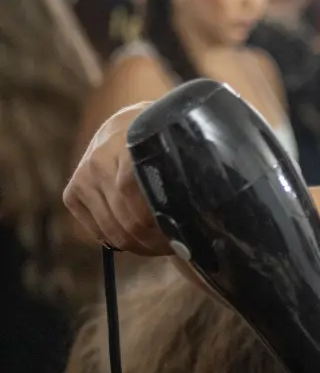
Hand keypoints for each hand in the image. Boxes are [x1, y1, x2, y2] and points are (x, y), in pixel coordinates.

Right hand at [63, 103, 169, 254]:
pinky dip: (116, 240)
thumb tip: (192, 221)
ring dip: (138, 244)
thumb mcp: (171, 150)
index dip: (162, 226)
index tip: (181, 238)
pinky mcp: (73, 192)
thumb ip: (178, 176)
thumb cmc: (158, 143)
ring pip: (113, 228)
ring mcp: (84, 176)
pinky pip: (97, 230)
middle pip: (128, 219)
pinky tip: (132, 238)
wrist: (126, 125)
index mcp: (131, 145)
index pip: (142, 199)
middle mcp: (101, 159)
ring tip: (157, 244)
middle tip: (173, 247)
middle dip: (154, 240)